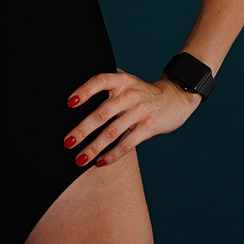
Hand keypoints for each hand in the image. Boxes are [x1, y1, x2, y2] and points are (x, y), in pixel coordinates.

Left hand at [62, 69, 200, 167]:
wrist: (176, 98)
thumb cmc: (142, 92)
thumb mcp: (127, 82)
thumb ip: (108, 84)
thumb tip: (74, 97)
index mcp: (122, 80)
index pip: (100, 81)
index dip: (84, 91)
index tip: (69, 103)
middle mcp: (131, 94)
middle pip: (102, 113)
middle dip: (82, 130)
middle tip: (67, 143)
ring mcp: (141, 111)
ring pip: (112, 132)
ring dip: (93, 148)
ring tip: (79, 159)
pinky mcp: (149, 127)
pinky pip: (127, 144)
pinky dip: (112, 155)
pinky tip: (99, 162)